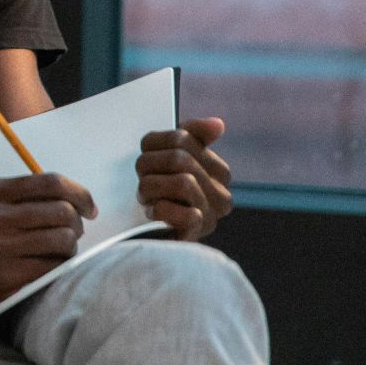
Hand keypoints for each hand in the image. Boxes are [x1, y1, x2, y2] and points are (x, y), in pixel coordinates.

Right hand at [0, 172, 98, 329]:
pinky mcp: (5, 275)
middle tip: (72, 234)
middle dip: (77, 223)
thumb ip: (13, 198)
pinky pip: (53, 266)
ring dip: (70, 247)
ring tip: (58, 252)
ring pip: (63, 239)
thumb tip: (69, 198)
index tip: (88, 207)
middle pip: (62, 210)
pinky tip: (47, 268)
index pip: (49, 182)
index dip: (79, 193)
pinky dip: (59, 266)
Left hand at [137, 117, 232, 240]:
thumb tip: (218, 124)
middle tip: (142, 181)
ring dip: (150, 188)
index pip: (181, 138)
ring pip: (182, 181)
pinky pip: (182, 212)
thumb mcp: (168, 161)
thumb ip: (190, 137)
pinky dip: (159, 210)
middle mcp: (222, 193)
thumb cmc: (158, 196)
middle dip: (148, 167)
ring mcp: (212, 216)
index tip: (146, 159)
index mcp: (219, 171)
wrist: (148, 240)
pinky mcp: (198, 233)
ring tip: (147, 198)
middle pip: (179, 157)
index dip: (152, 147)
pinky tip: (153, 213)